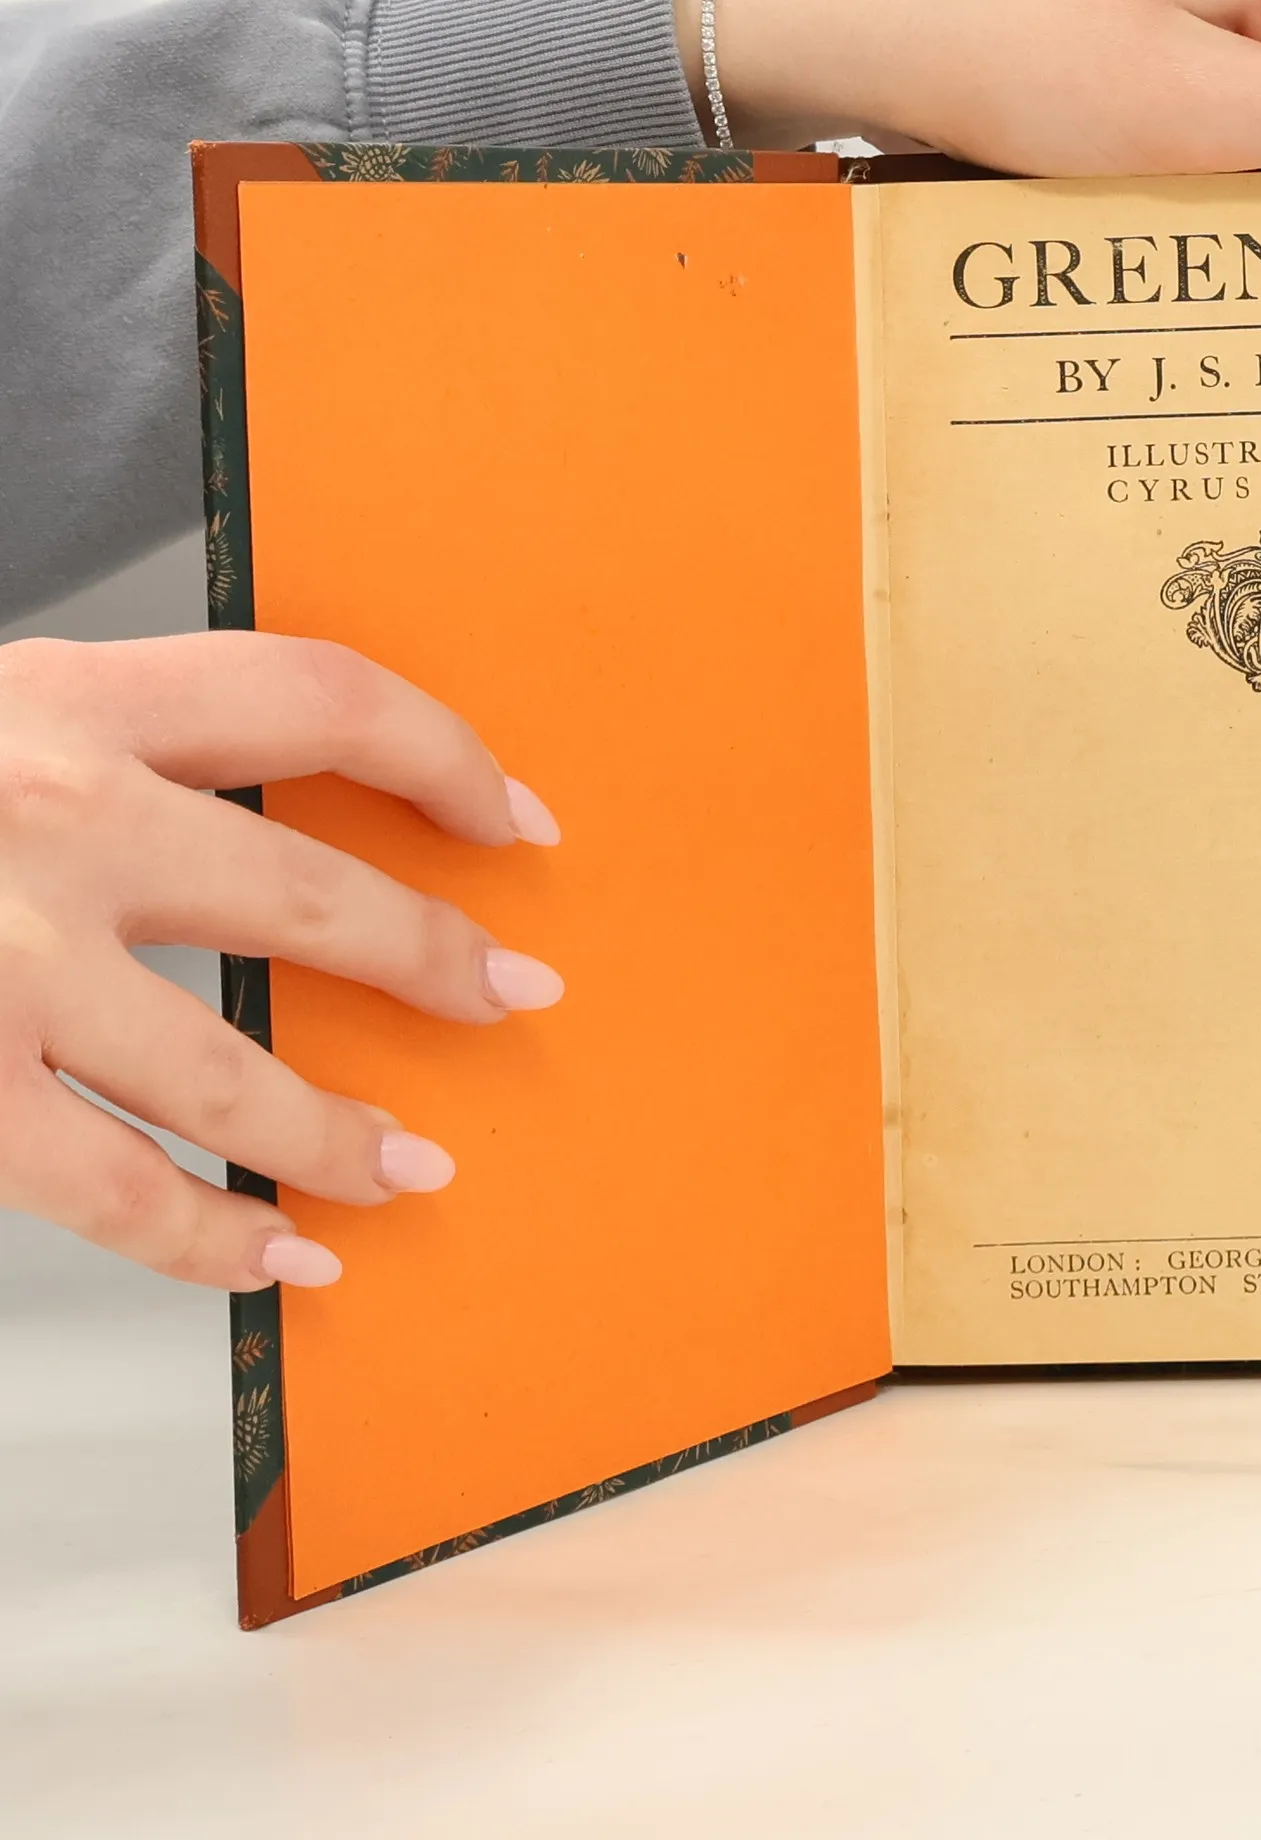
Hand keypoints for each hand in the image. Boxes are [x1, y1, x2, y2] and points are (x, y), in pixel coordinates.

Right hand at [0, 634, 563, 1290]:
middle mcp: (50, 818)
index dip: (445, 753)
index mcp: (69, 700)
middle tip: (510, 995)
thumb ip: (114, 751)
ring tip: (412, 1168)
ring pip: (228, 1073)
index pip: (322, 696)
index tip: (514, 816)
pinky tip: (279, 1261)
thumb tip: (273, 818)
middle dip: (436, 956)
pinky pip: (113, 1191)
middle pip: (310, 894)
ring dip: (340, 1134)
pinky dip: (210, 1241)